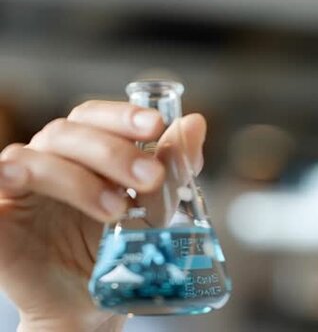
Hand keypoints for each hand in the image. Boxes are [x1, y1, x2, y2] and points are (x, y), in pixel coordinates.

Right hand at [0, 101, 204, 330]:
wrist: (89, 305)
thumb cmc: (116, 251)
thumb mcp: (154, 208)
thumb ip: (173, 167)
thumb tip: (196, 124)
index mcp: (83, 151)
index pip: (95, 116)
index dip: (123, 115)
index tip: (156, 126)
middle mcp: (47, 160)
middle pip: (69, 132)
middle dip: (114, 151)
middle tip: (151, 178)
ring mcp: (17, 186)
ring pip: (35, 158)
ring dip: (80, 179)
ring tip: (118, 210)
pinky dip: (12, 176)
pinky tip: (37, 188)